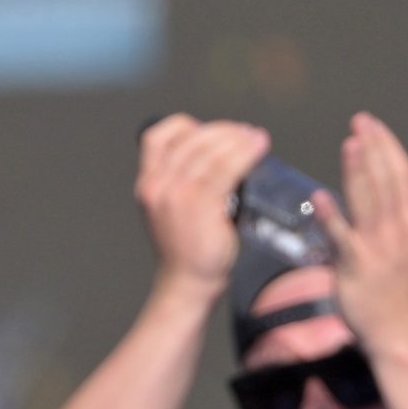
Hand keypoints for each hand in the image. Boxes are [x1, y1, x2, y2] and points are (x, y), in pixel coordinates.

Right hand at [135, 114, 269, 294]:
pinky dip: (246, 153)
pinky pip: (227, 167)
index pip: (158, 137)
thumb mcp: (171, 208)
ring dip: (239, 139)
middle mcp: (158, 185)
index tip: (210, 132)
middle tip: (246, 134)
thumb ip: (181, 180)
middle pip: (191, 138)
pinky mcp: (201, 204)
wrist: (186, 281)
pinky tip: (259, 148)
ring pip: (211, 150)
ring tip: (257, 139)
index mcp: (147, 184)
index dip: (187, 127)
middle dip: (223, 130)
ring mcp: (177, 194)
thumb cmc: (186, 247)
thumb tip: (219, 150)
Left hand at [312, 112, 407, 355]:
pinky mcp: (356, 264)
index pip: (401, 175)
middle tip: (359, 121)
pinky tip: (320, 196)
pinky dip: (331, 214)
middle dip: (374, 147)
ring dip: (358, 169)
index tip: (374, 127)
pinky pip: (341, 235)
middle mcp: (399, 229)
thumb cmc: (406, 296)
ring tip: (349, 143)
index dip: (387, 148)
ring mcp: (379, 245)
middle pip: (387, 179)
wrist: (401, 331)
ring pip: (369, 199)